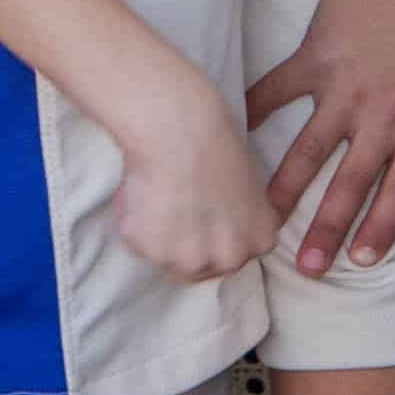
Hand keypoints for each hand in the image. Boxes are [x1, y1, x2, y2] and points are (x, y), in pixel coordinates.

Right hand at [114, 97, 279, 285]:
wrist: (180, 127)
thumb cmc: (215, 139)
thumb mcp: (249, 182)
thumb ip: (240, 215)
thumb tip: (220, 219)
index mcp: (259, 241)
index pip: (233, 256)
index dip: (210, 236)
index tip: (198, 215)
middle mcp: (230, 259)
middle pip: (201, 267)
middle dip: (184, 243)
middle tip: (172, 206)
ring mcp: (190, 259)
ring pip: (166, 257)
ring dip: (159, 234)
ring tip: (157, 192)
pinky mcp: (153, 252)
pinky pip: (138, 244)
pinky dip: (135, 223)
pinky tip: (142, 191)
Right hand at [246, 0, 394, 278]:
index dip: (381, 227)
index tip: (362, 259)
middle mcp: (380, 120)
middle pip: (350, 186)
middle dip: (327, 230)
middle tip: (308, 267)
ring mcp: (343, 92)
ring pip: (308, 152)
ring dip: (286, 189)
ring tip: (263, 217)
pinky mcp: (315, 60)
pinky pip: (277, 91)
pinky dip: (253, 109)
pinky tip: (231, 130)